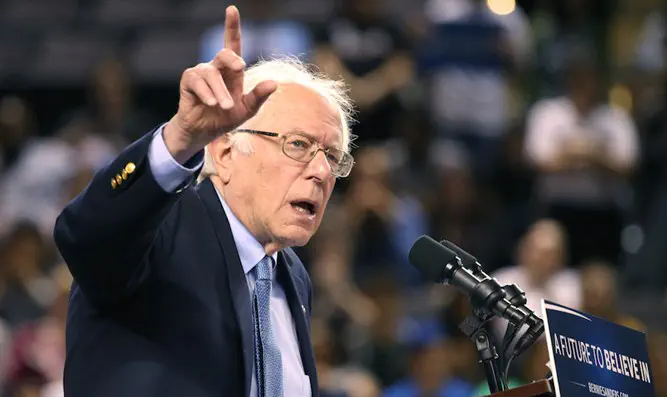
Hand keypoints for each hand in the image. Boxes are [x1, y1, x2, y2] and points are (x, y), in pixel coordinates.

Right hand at [163, 6, 277, 162]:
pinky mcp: (188, 81)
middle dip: (232, 59)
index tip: (232, 9)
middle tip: (240, 68)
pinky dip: (207, 93)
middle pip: (224, 54)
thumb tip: (274, 83)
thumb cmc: (226, 118)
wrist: (205, 132)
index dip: (232, 26)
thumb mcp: (247, 109)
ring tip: (224, 106)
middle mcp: (216, 67)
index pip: (232, 44)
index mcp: (232, 71)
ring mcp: (200, 73)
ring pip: (211, 72)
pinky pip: (196, 81)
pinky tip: (212, 103)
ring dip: (220, 91)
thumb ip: (259, 97)